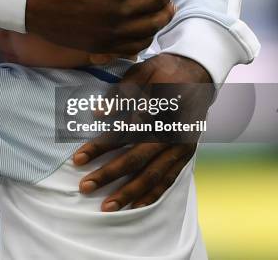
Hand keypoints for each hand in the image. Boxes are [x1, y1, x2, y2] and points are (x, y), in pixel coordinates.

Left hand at [73, 54, 212, 210]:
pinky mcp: (186, 153)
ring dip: (130, 191)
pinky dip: (153, 194)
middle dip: (110, 173)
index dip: (100, 145)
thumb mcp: (143, 69)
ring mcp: (182, 144)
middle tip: (85, 186)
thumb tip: (97, 113)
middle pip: (137, 156)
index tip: (78, 158)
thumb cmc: (164, 70)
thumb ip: (121, 91)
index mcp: (161, 107)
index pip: (124, 131)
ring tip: (107, 206)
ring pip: (154, 173)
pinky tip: (135, 206)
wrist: (200, 73)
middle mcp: (174, 130)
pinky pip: (169, 178)